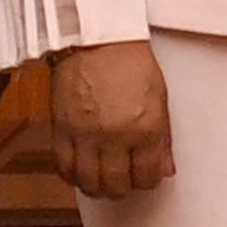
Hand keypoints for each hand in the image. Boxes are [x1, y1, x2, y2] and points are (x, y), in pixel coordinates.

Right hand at [57, 40, 171, 196]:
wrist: (95, 39)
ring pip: (89, 183)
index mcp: (144, 127)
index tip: (145, 175)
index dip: (148, 180)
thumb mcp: (159, 97)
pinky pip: (63, 168)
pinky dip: (72, 175)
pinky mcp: (61, 129)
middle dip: (123, 187)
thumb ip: (162, 137)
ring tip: (102, 178)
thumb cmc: (129, 61)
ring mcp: (85, 135)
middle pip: (117, 186)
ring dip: (97, 186)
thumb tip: (165, 168)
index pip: (148, 176)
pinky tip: (80, 169)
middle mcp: (115, 136)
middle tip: (124, 178)